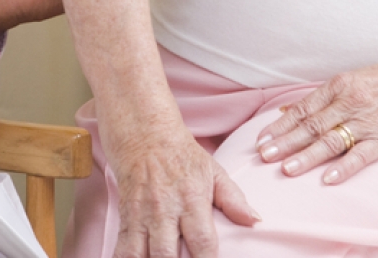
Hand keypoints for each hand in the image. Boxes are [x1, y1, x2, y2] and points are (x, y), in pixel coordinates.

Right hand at [104, 122, 256, 257]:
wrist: (143, 131)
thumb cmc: (181, 154)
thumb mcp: (213, 171)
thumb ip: (234, 199)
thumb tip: (255, 221)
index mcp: (192, 200)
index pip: (202, 243)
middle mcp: (165, 210)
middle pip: (166, 255)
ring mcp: (141, 214)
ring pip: (140, 255)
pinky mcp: (125, 216)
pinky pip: (122, 248)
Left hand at [254, 56, 377, 184]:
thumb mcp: (350, 81)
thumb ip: (319, 99)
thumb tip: (286, 112)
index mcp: (338, 86)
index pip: (303, 109)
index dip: (280, 126)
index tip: (261, 139)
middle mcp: (350, 103)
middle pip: (312, 126)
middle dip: (285, 142)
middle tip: (264, 155)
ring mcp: (368, 122)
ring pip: (331, 141)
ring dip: (307, 156)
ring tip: (287, 169)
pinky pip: (361, 156)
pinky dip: (344, 167)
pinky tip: (328, 179)